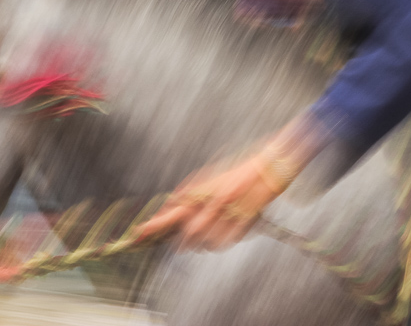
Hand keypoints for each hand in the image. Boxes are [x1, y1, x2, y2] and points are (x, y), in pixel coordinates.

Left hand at [135, 153, 281, 251]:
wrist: (271, 166)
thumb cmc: (240, 170)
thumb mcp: (211, 176)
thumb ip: (189, 190)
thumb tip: (168, 205)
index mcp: (206, 187)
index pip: (175, 209)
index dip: (156, 224)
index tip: (138, 233)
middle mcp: (217, 199)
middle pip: (190, 232)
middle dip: (183, 242)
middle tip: (182, 244)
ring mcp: (232, 210)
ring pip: (207, 241)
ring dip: (202, 244)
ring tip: (205, 238)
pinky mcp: (246, 219)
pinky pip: (226, 242)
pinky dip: (219, 244)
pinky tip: (220, 238)